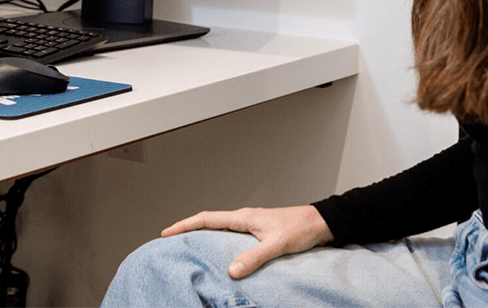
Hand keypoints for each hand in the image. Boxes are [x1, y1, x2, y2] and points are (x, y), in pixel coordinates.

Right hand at [161, 205, 333, 278]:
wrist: (320, 223)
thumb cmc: (300, 229)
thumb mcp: (276, 245)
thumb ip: (254, 257)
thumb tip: (232, 271)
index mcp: (243, 217)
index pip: (206, 219)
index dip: (185, 225)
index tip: (167, 232)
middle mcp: (244, 218)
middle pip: (208, 222)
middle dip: (188, 229)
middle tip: (172, 240)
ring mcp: (251, 224)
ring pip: (219, 228)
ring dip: (203, 235)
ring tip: (190, 247)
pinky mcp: (258, 231)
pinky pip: (231, 235)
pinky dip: (219, 242)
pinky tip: (221, 254)